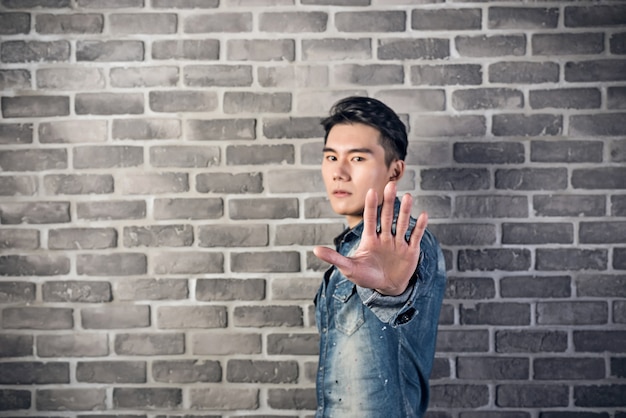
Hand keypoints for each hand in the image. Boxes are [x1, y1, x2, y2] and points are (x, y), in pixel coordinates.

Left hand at [313, 182, 427, 295]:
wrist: (386, 288)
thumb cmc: (365, 277)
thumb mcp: (349, 268)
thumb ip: (334, 258)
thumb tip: (315, 250)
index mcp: (370, 239)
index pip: (370, 219)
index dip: (371, 206)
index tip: (371, 191)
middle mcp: (385, 237)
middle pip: (387, 217)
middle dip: (389, 202)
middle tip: (391, 185)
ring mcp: (398, 243)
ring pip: (402, 224)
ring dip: (405, 211)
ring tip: (408, 196)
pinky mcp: (410, 251)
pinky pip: (415, 237)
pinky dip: (419, 227)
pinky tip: (423, 215)